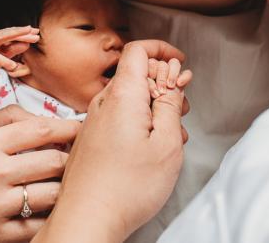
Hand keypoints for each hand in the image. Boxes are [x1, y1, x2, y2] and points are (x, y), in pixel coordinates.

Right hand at [0, 26, 39, 94]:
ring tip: (28, 42)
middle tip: (34, 31)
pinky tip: (12, 65)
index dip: (23, 33)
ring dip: (15, 40)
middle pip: (6, 33)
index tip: (36, 32)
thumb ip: (12, 50)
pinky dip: (3, 60)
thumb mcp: (2, 57)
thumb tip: (27, 44)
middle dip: (21, 32)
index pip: (10, 33)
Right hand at [0, 105, 79, 241]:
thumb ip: (6, 120)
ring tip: (67, 182)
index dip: (69, 129)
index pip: (41, 131)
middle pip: (54, 162)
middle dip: (72, 158)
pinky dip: (51, 216)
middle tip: (78, 157)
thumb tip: (46, 118)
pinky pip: (39, 226)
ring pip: (53, 195)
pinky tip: (52, 208)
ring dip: (65, 187)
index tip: (82, 129)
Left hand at [34, 40, 188, 242]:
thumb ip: (172, 106)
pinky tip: (149, 147)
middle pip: (134, 73)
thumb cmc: (125, 188)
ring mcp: (93, 121)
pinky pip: (116, 116)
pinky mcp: (90, 138)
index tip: (179, 62)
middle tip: (181, 105)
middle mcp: (103, 103)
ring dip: (152, 105)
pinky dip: (137, 121)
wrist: (87, 218)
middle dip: (162, 82)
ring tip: (170, 134)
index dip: (162, 50)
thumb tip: (173, 85)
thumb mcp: (166, 144)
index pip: (138, 50)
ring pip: (128, 97)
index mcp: (123, 96)